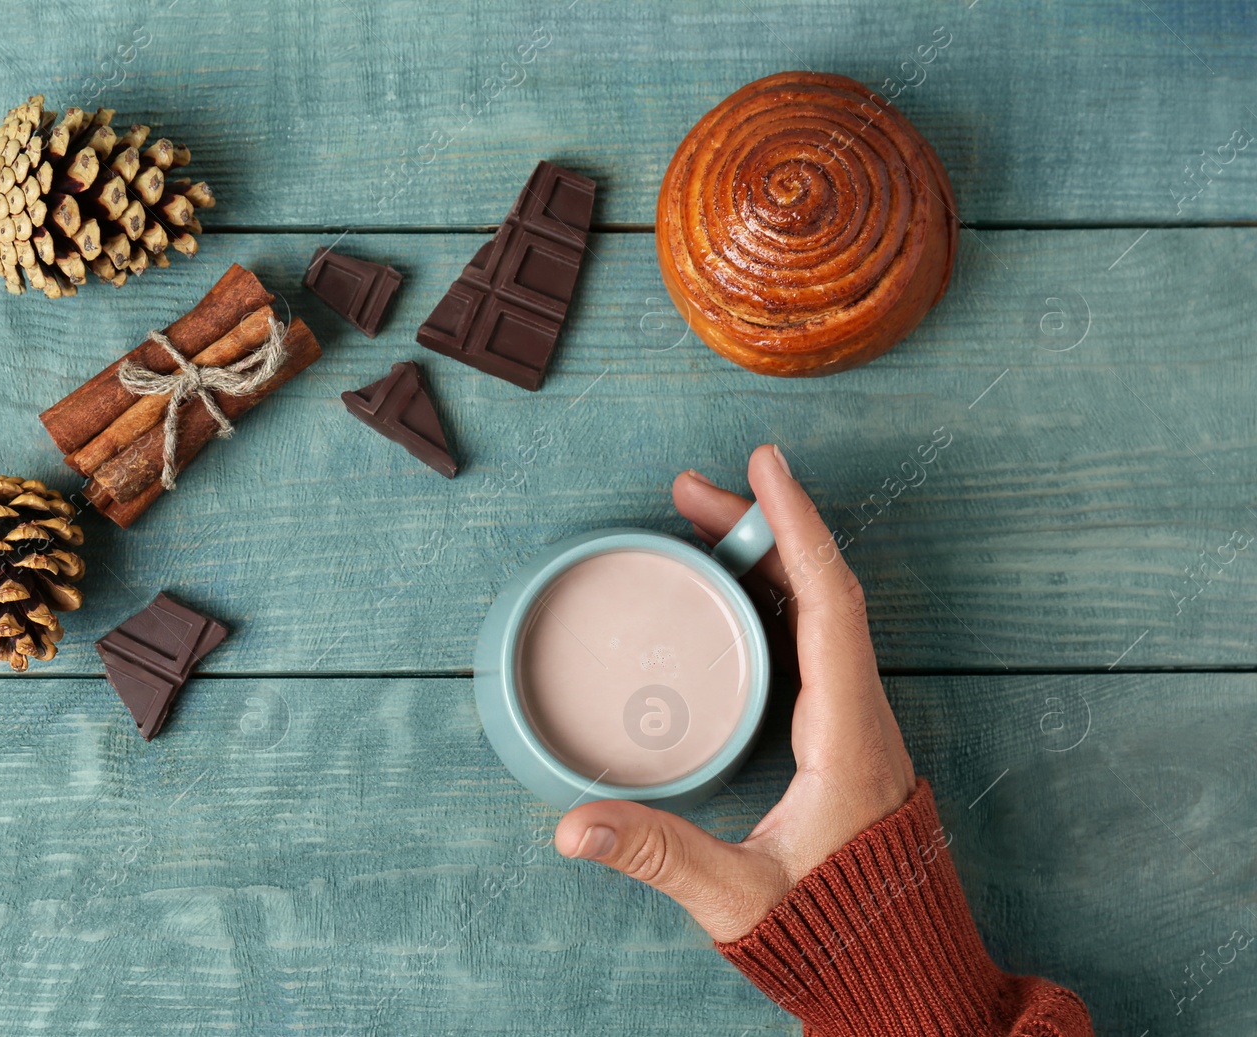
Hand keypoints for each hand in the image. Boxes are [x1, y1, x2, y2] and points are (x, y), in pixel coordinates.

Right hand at [553, 444, 915, 943]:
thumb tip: (574, 826)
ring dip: (766, 558)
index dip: (795, 529)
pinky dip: (772, 599)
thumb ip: (660, 856)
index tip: (766, 469)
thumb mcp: (741, 897)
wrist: (906, 974)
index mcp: (847, 736)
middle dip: (759, 528)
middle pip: (819, 590)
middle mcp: (861, 715)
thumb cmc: (838, 935)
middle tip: (690, 492)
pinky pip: (813, 642)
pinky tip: (731, 595)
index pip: (827, 605)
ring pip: (819, 611)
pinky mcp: (843, 736)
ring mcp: (856, 722)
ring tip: (701, 523)